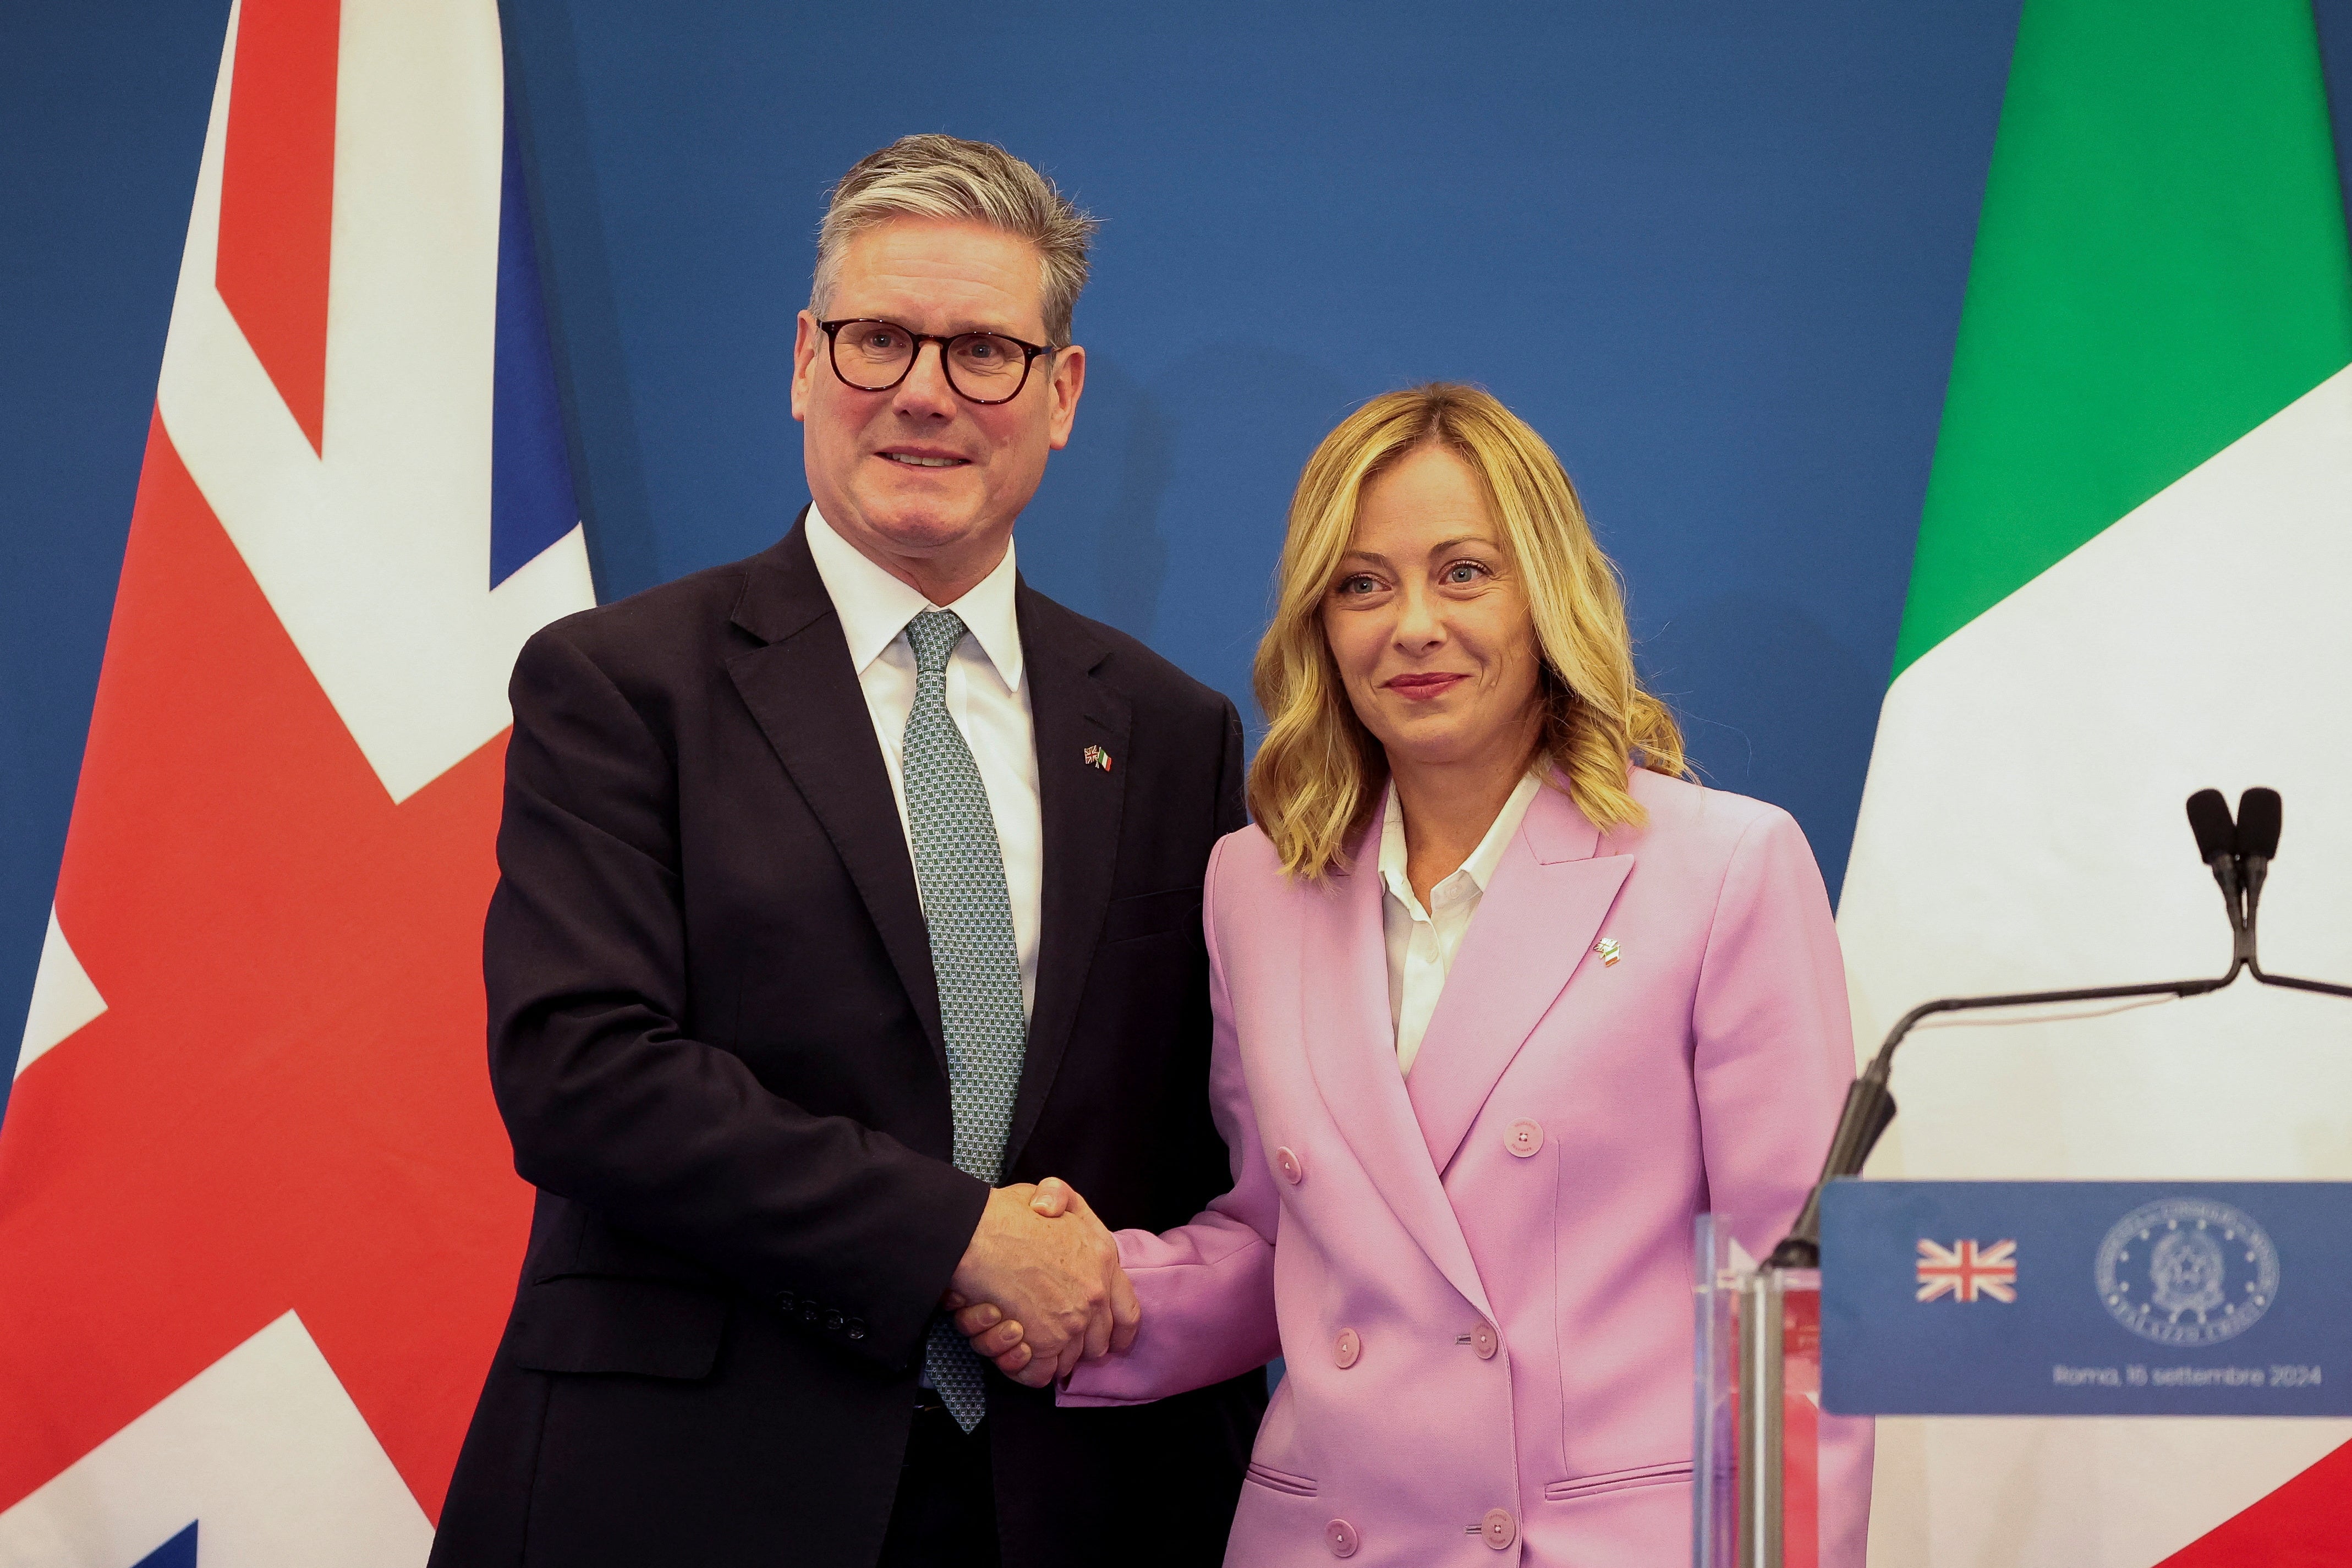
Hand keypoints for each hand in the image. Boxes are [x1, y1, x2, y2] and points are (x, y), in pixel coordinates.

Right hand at [943, 1179, 1136, 1387]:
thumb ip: (1062, 1200)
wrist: (978, 1235)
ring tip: (1020, 1336)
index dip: (1119, 1333)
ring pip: (1067, 1360)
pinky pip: (1039, 1374)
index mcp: (1104, 1260)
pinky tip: (1012, 1350)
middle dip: (1075, 1346)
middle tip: (1049, 1337)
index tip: (1113, 1343)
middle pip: (1096, 1343)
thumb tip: (1051, 1209)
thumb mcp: (1046, 1193)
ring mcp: (1072, 1323)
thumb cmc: (1006, 1214)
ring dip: (1045, 1355)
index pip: (1128, 1313)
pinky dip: (1024, 1368)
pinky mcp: (1044, 1343)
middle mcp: (1095, 1296)